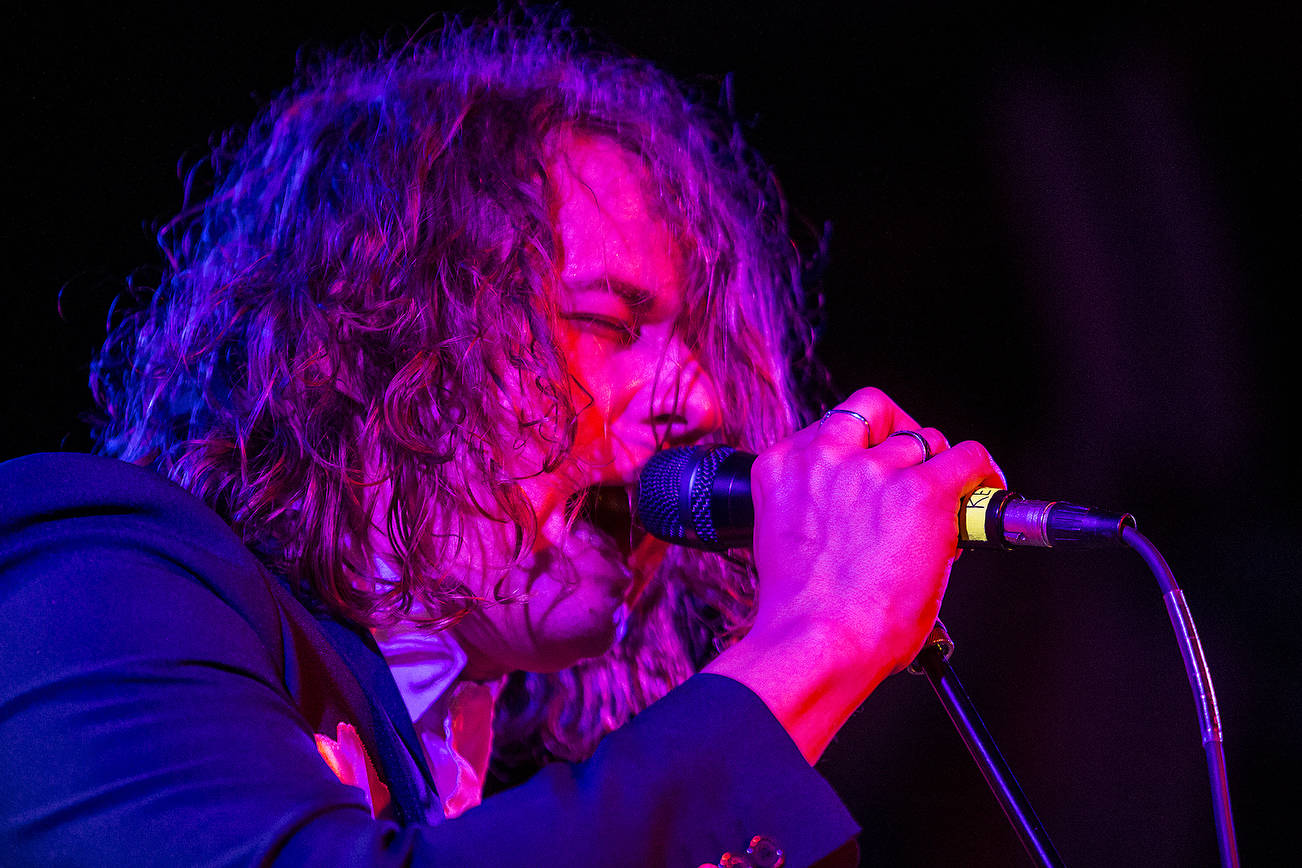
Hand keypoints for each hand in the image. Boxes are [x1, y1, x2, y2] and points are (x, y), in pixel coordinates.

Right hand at [705, 387, 1003, 761]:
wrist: (816, 643)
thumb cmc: (801, 613)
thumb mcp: (785, 539)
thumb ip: (815, 507)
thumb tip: (860, 513)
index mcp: (784, 468)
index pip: (830, 425)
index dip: (860, 444)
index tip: (873, 463)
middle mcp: (825, 458)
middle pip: (877, 415)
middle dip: (900, 440)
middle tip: (914, 470)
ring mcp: (873, 471)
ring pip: (925, 439)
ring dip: (938, 467)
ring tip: (949, 500)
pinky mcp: (921, 492)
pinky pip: (968, 459)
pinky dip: (983, 473)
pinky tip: (986, 490)